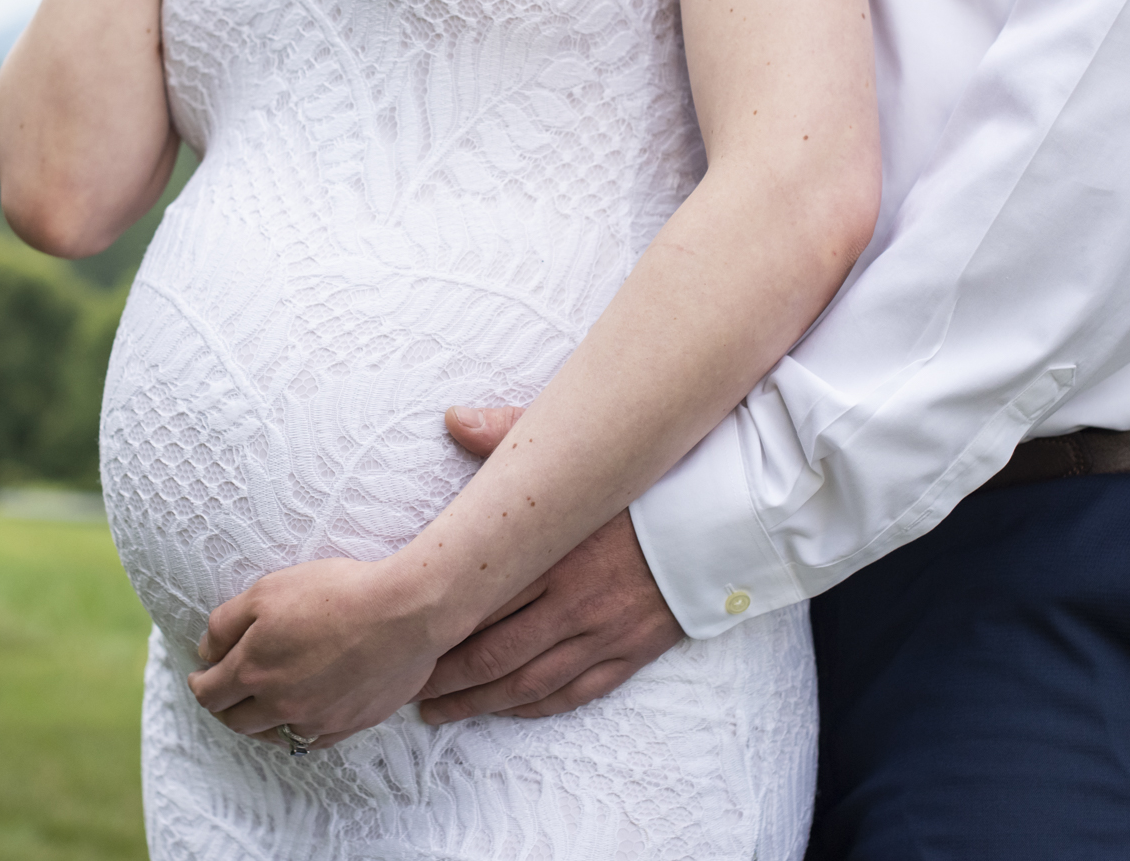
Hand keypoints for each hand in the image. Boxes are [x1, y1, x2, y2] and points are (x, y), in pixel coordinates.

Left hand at [187, 555, 460, 747]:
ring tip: (263, 705)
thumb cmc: (336, 593)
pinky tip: (303, 714)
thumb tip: (206, 651)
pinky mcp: (349, 725)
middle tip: (228, 691)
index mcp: (254, 671)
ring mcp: (316, 720)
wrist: (403, 612)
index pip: (209, 694)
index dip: (200, 683)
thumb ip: (226, 623)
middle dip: (226, 706)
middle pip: (237, 721)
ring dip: (260, 722)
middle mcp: (281, 705)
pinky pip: (312, 741)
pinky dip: (299, 730)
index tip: (202, 675)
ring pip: (273, 735)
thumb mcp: (268, 591)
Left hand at [417, 406, 684, 722]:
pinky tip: (509, 710)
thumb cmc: (648, 481)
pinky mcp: (633, 651)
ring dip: (481, 702)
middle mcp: (575, 602)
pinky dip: (537, 706)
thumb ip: (512, 436)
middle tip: (407, 687)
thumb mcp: (582, 456)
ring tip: (442, 711)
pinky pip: (576, 691)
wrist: (727, 515)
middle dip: (446, 676)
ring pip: (529, 682)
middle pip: (494, 652)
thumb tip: (454, 418)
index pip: (480, 600)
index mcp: (555, 554)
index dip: (435, 625)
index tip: (402, 634)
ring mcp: (604, 632)